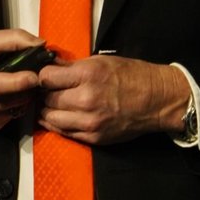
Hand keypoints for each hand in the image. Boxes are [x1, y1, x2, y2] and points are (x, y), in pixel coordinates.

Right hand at [0, 29, 42, 132]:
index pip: (2, 87)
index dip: (23, 80)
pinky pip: (13, 114)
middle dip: (29, 84)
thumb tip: (40, 44)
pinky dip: (17, 102)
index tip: (38, 71)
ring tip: (21, 78)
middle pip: (16, 98)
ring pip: (19, 107)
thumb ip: (12, 39)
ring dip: (25, 93)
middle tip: (35, 70)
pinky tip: (10, 91)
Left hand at [37, 55, 189, 145]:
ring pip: (50, 119)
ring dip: (47, 111)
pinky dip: (58, 124)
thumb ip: (73, 66)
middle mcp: (86, 99)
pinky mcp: (93, 137)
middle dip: (44, 94)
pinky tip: (60, 116)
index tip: (46, 76)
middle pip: (46, 99)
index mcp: (88, 75)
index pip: (46, 78)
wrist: (156, 100)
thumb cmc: (132, 76)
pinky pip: (64, 132)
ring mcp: (89, 122)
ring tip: (52, 104)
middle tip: (47, 91)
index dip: (43, 76)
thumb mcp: (102, 62)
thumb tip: (50, 66)